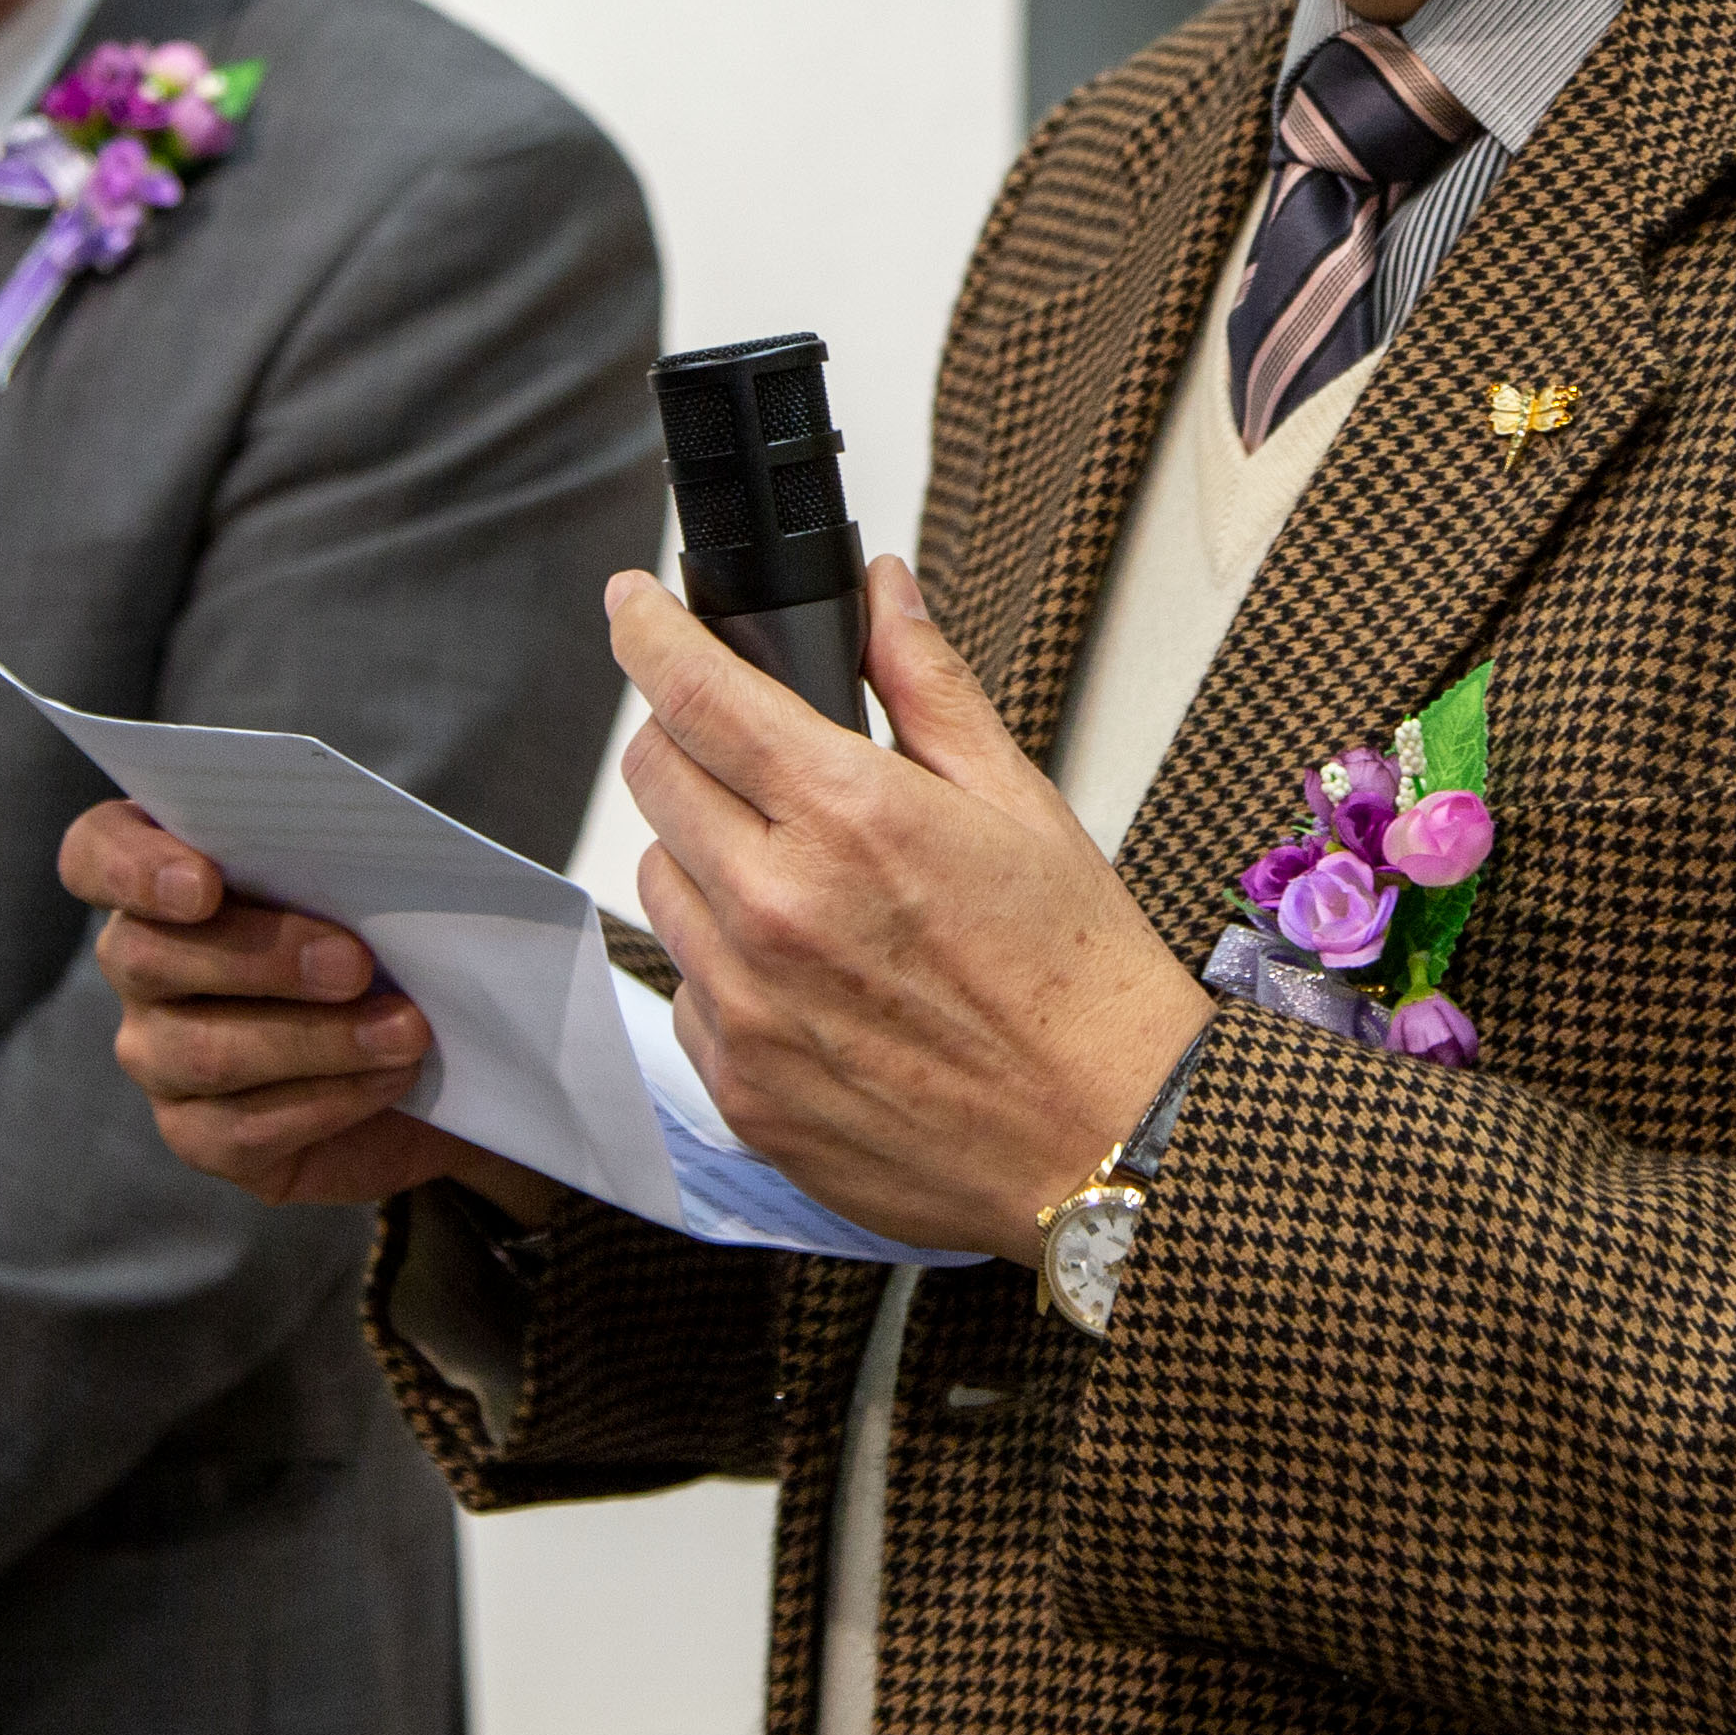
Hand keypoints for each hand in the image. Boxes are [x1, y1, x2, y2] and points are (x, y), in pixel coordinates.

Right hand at [68, 799, 566, 1222]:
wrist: (421, 1048)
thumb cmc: (383, 935)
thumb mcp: (367, 884)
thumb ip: (341, 860)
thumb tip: (374, 862)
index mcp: (162, 873)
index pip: (95, 854)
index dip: (132, 867)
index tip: (206, 882)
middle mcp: (137, 962)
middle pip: (147, 956)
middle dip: (260, 958)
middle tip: (357, 964)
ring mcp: (157, 1054)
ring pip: (203, 1051)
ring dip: (317, 1039)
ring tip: (406, 1029)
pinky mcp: (197, 1134)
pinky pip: (242, 1126)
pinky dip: (331, 1098)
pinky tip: (390, 1077)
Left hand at [621, 557, 1212, 1255]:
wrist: (1104, 1140)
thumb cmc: (1077, 978)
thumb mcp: (1017, 800)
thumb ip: (926, 683)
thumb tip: (880, 594)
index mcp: (847, 817)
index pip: (694, 692)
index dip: (645, 630)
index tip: (631, 606)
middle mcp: (776, 909)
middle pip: (655, 776)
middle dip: (689, 740)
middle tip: (754, 756)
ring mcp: (747, 1007)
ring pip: (660, 881)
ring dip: (706, 857)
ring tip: (806, 882)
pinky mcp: (739, 1088)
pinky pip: (686, 989)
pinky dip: (726, 965)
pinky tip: (811, 975)